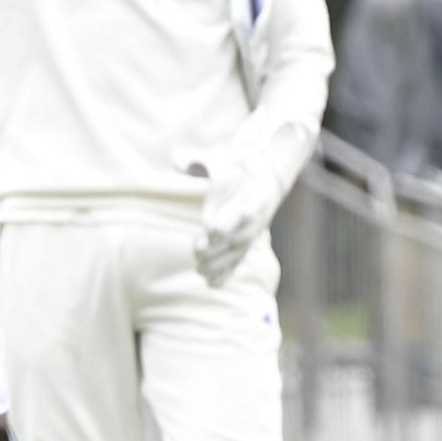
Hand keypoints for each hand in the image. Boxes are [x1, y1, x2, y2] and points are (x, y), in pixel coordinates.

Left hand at [180, 152, 279, 286]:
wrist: (265, 177)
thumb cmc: (237, 166)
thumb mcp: (222, 158)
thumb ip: (198, 159)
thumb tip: (176, 160)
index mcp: (255, 196)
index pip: (246, 212)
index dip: (229, 223)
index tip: (210, 229)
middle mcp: (257, 219)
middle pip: (240, 238)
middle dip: (219, 248)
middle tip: (198, 251)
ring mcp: (252, 233)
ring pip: (238, 254)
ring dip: (219, 264)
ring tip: (199, 268)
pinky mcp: (245, 244)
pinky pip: (238, 263)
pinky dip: (226, 274)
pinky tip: (209, 282)